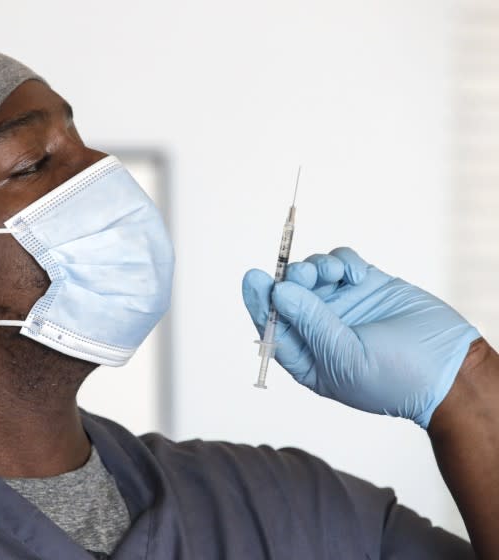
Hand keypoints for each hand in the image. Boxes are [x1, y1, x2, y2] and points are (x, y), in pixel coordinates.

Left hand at [242, 247, 479, 427]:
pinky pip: (341, 262)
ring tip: (335, 274)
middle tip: (305, 274)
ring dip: (316, 266)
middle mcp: (318, 328)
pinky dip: (344, 261)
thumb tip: (278, 291)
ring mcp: (342, 304)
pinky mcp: (365, 285)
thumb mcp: (346, 357)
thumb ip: (312, 323)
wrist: (451, 369)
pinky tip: (358, 276)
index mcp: (306, 356)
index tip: (253, 278)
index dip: (258, 301)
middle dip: (291, 278)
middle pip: (289, 293)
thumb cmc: (396, 379)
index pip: (271, 325)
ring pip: (312, 272)